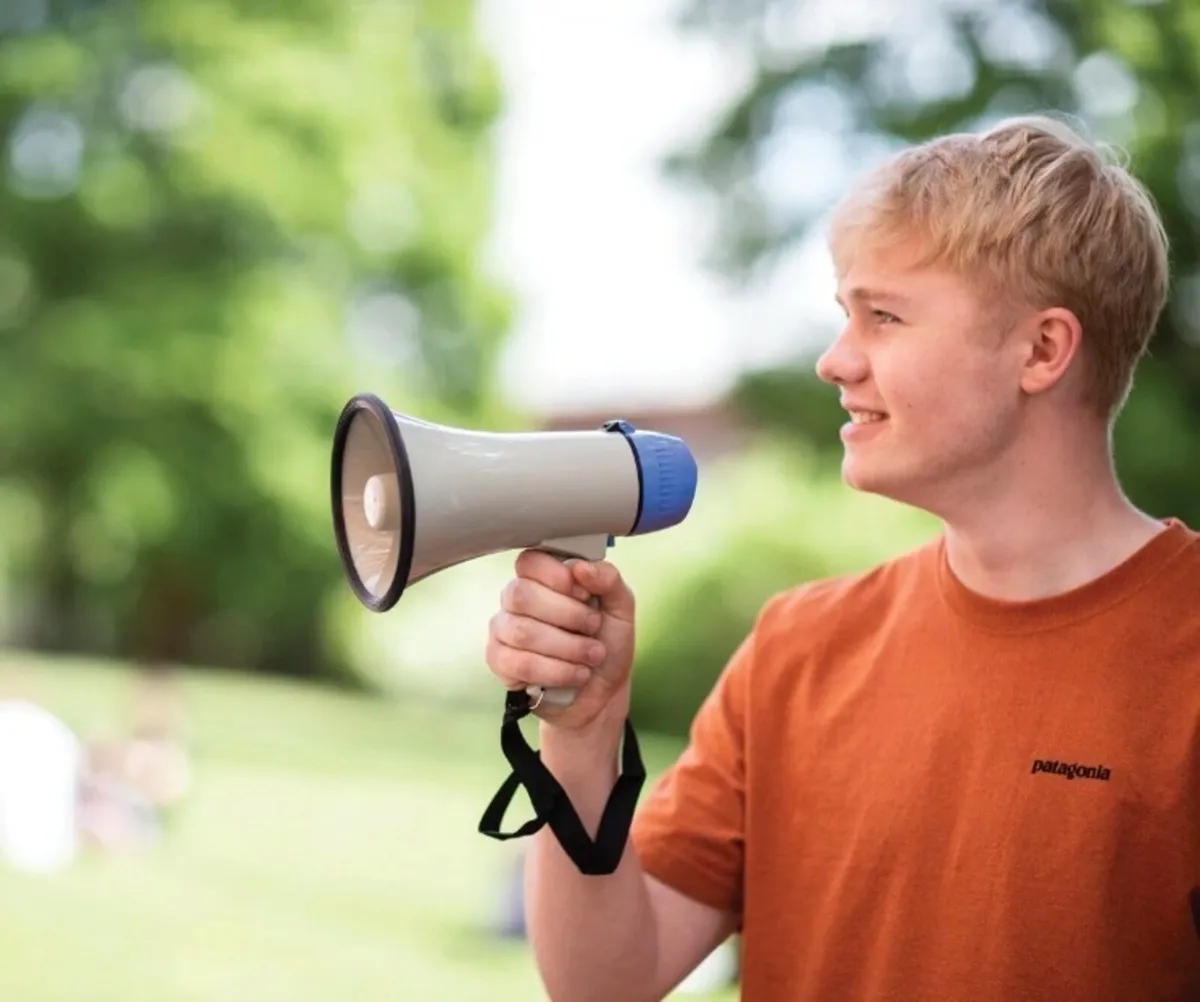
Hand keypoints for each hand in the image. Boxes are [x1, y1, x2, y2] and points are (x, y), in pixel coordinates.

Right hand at [486, 549, 636, 730]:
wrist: (604, 691)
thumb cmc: (607, 642)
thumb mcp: (620, 607)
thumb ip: (608, 579)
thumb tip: (580, 567)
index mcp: (542, 578)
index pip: (530, 561)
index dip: (558, 577)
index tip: (585, 595)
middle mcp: (515, 599)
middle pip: (522, 595)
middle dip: (568, 615)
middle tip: (593, 627)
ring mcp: (503, 630)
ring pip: (522, 632)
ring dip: (568, 647)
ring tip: (593, 655)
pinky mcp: (499, 661)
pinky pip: (519, 664)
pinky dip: (557, 671)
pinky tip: (577, 674)